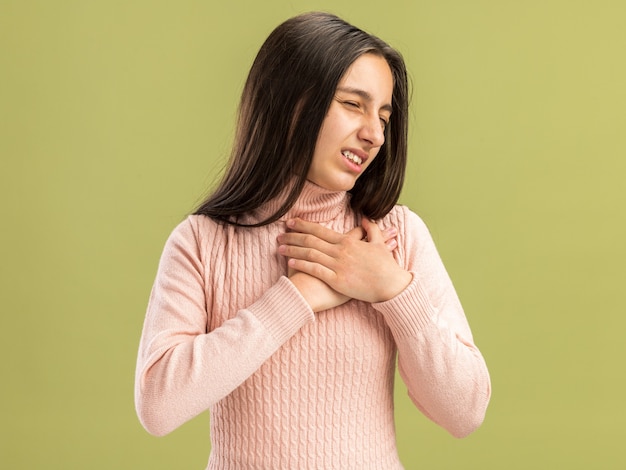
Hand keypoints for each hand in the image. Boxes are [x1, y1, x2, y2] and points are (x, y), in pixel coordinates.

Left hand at [277, 218, 411, 304]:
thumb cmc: (386, 266)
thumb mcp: (379, 244)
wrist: (391, 286)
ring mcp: (338, 266)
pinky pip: (315, 271)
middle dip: (293, 236)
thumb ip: (371, 229)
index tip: (291, 222)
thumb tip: (365, 219)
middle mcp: (340, 251)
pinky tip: (290, 263)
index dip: (304, 225)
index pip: (321, 230)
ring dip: (293, 250)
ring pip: (310, 254)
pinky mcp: (337, 281)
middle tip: (280, 233)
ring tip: (279, 247)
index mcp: (348, 242)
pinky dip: (301, 265)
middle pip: (311, 240)